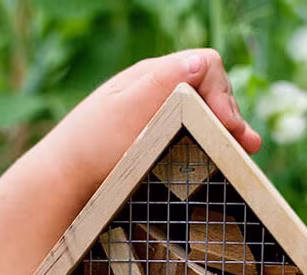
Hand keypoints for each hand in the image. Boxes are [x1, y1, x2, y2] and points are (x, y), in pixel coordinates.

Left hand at [46, 49, 260, 198]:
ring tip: (245, 151)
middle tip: (244, 146)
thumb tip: (203, 62)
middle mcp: (157, 91)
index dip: (222, 95)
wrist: (61, 180)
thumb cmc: (89, 147)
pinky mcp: (154, 141)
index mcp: (152, 76)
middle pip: (209, 91)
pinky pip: (192, 135)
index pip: (205, 67)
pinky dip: (211, 144)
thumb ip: (162, 85)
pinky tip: (226, 157)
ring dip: (225, 131)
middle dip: (229, 115)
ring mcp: (156, 115)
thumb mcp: (126, 112)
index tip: (226, 129)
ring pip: (204, 115)